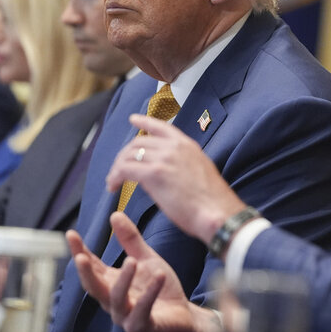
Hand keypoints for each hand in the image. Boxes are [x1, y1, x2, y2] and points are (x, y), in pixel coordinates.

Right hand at [67, 212, 217, 331]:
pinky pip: (142, 310)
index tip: (70, 234)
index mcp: (112, 283)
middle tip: (80, 257)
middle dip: (86, 272)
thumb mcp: (146, 259)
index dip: (79, 251)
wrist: (183, 315)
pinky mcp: (142, 326)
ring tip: (132, 261)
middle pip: (94, 287)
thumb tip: (114, 214)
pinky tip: (159, 276)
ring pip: (117, 299)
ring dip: (123, 280)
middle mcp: (113, 301)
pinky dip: (149, 293)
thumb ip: (130, 240)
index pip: (91, 266)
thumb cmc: (160, 287)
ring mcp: (126, 316)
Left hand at [107, 114, 245, 244]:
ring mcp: (164, 158)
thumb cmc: (212, 201)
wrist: (217, 212)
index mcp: (187, 145)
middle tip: (118, 170)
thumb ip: (181, 165)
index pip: (161, 127)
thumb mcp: (199, 171)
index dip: (144, 121)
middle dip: (124, 155)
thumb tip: (164, 171)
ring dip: (117, 168)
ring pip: (129, 155)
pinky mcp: (154, 173)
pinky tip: (114, 186)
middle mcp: (175, 147)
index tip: (132, 119)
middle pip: (138, 142)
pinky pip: (125, 170)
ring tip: (113, 182)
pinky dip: (115, 177)